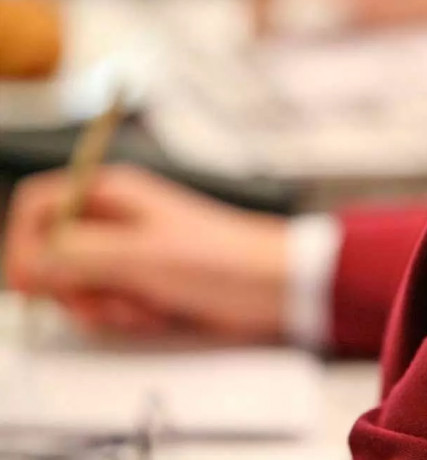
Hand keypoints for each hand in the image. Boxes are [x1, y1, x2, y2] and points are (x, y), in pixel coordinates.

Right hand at [3, 165, 288, 340]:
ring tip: (145, 305)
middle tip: (106, 300)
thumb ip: (77, 256)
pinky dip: (127, 316)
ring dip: (106, 306)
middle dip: (74, 286)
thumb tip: (25, 263)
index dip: (24, 243)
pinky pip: (110, 304)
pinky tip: (158, 313)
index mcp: (112, 194)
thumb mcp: (142, 257)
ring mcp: (129, 253)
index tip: (31, 282)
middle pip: (53, 253)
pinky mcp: (145, 282)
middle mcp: (115, 221)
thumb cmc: (221, 259)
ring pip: (80, 285)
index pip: (38, 207)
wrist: (273, 286)